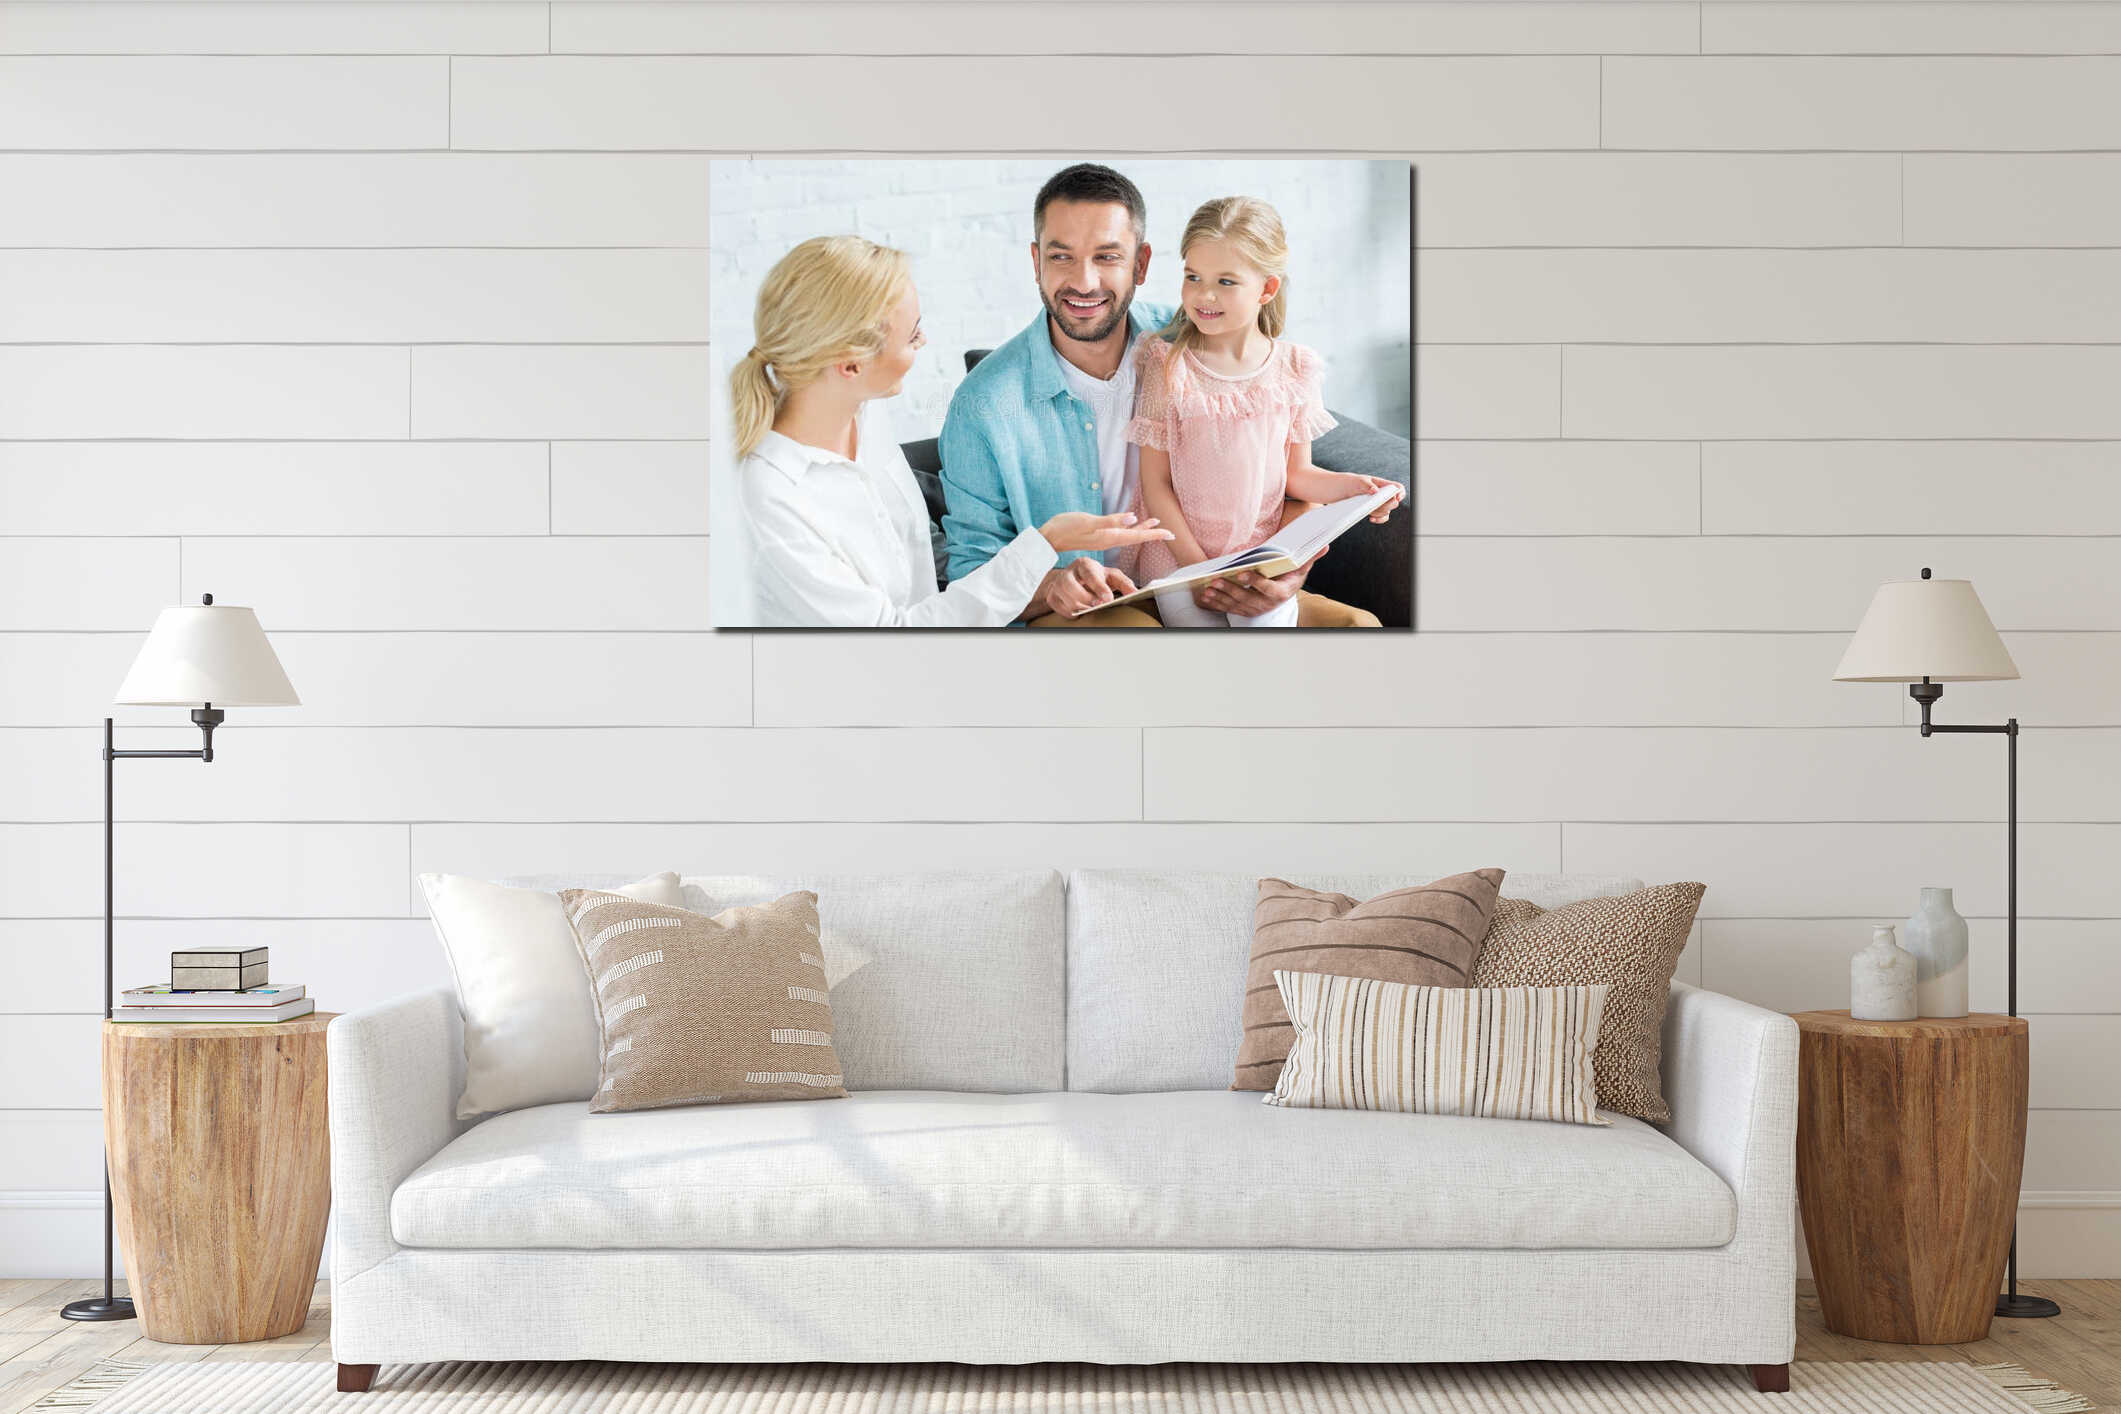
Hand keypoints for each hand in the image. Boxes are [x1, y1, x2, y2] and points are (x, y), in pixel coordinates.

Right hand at [1039, 510, 1174, 555]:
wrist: (1049, 538)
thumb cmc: (1065, 528)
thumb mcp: (1087, 522)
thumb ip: (1110, 521)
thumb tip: (1132, 518)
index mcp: (1109, 537)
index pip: (1137, 536)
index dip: (1154, 534)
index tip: (1171, 534)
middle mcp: (1109, 539)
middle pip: (1136, 536)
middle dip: (1153, 533)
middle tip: (1170, 532)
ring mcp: (1103, 537)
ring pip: (1129, 534)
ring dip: (1143, 529)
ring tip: (1156, 523)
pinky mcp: (1097, 534)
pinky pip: (1119, 531)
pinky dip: (1128, 527)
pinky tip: (1131, 521)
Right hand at [1046, 558, 1134, 617]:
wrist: (1073, 579)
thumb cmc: (1095, 577)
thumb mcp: (1111, 576)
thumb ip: (1125, 583)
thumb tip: (1136, 592)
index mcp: (1084, 565)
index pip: (1089, 574)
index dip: (1099, 587)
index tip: (1108, 598)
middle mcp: (1068, 573)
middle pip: (1071, 587)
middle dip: (1086, 599)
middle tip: (1098, 605)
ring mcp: (1057, 585)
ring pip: (1066, 600)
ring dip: (1081, 607)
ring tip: (1090, 607)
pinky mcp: (1052, 597)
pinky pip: (1062, 610)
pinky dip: (1073, 613)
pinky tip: (1080, 609)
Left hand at [1196, 545, 1323, 616]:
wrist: (1284, 593)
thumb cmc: (1291, 576)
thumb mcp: (1301, 567)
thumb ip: (1310, 557)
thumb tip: (1325, 545)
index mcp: (1281, 593)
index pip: (1267, 589)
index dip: (1255, 581)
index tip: (1242, 572)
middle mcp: (1266, 604)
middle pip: (1247, 598)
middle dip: (1230, 589)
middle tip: (1216, 579)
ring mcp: (1254, 609)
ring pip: (1235, 604)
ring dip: (1221, 597)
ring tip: (1208, 588)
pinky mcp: (1243, 610)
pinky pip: (1228, 608)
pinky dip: (1216, 603)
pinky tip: (1205, 596)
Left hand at [1337, 473, 1403, 521]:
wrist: (1338, 491)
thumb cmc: (1349, 483)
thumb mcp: (1357, 482)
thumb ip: (1366, 485)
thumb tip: (1375, 491)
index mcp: (1382, 484)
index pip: (1397, 488)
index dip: (1400, 493)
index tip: (1396, 498)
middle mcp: (1382, 494)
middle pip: (1393, 502)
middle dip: (1387, 505)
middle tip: (1376, 505)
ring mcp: (1378, 504)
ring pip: (1387, 511)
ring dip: (1379, 513)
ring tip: (1368, 510)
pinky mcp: (1373, 511)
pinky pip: (1382, 517)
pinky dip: (1379, 519)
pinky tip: (1371, 519)